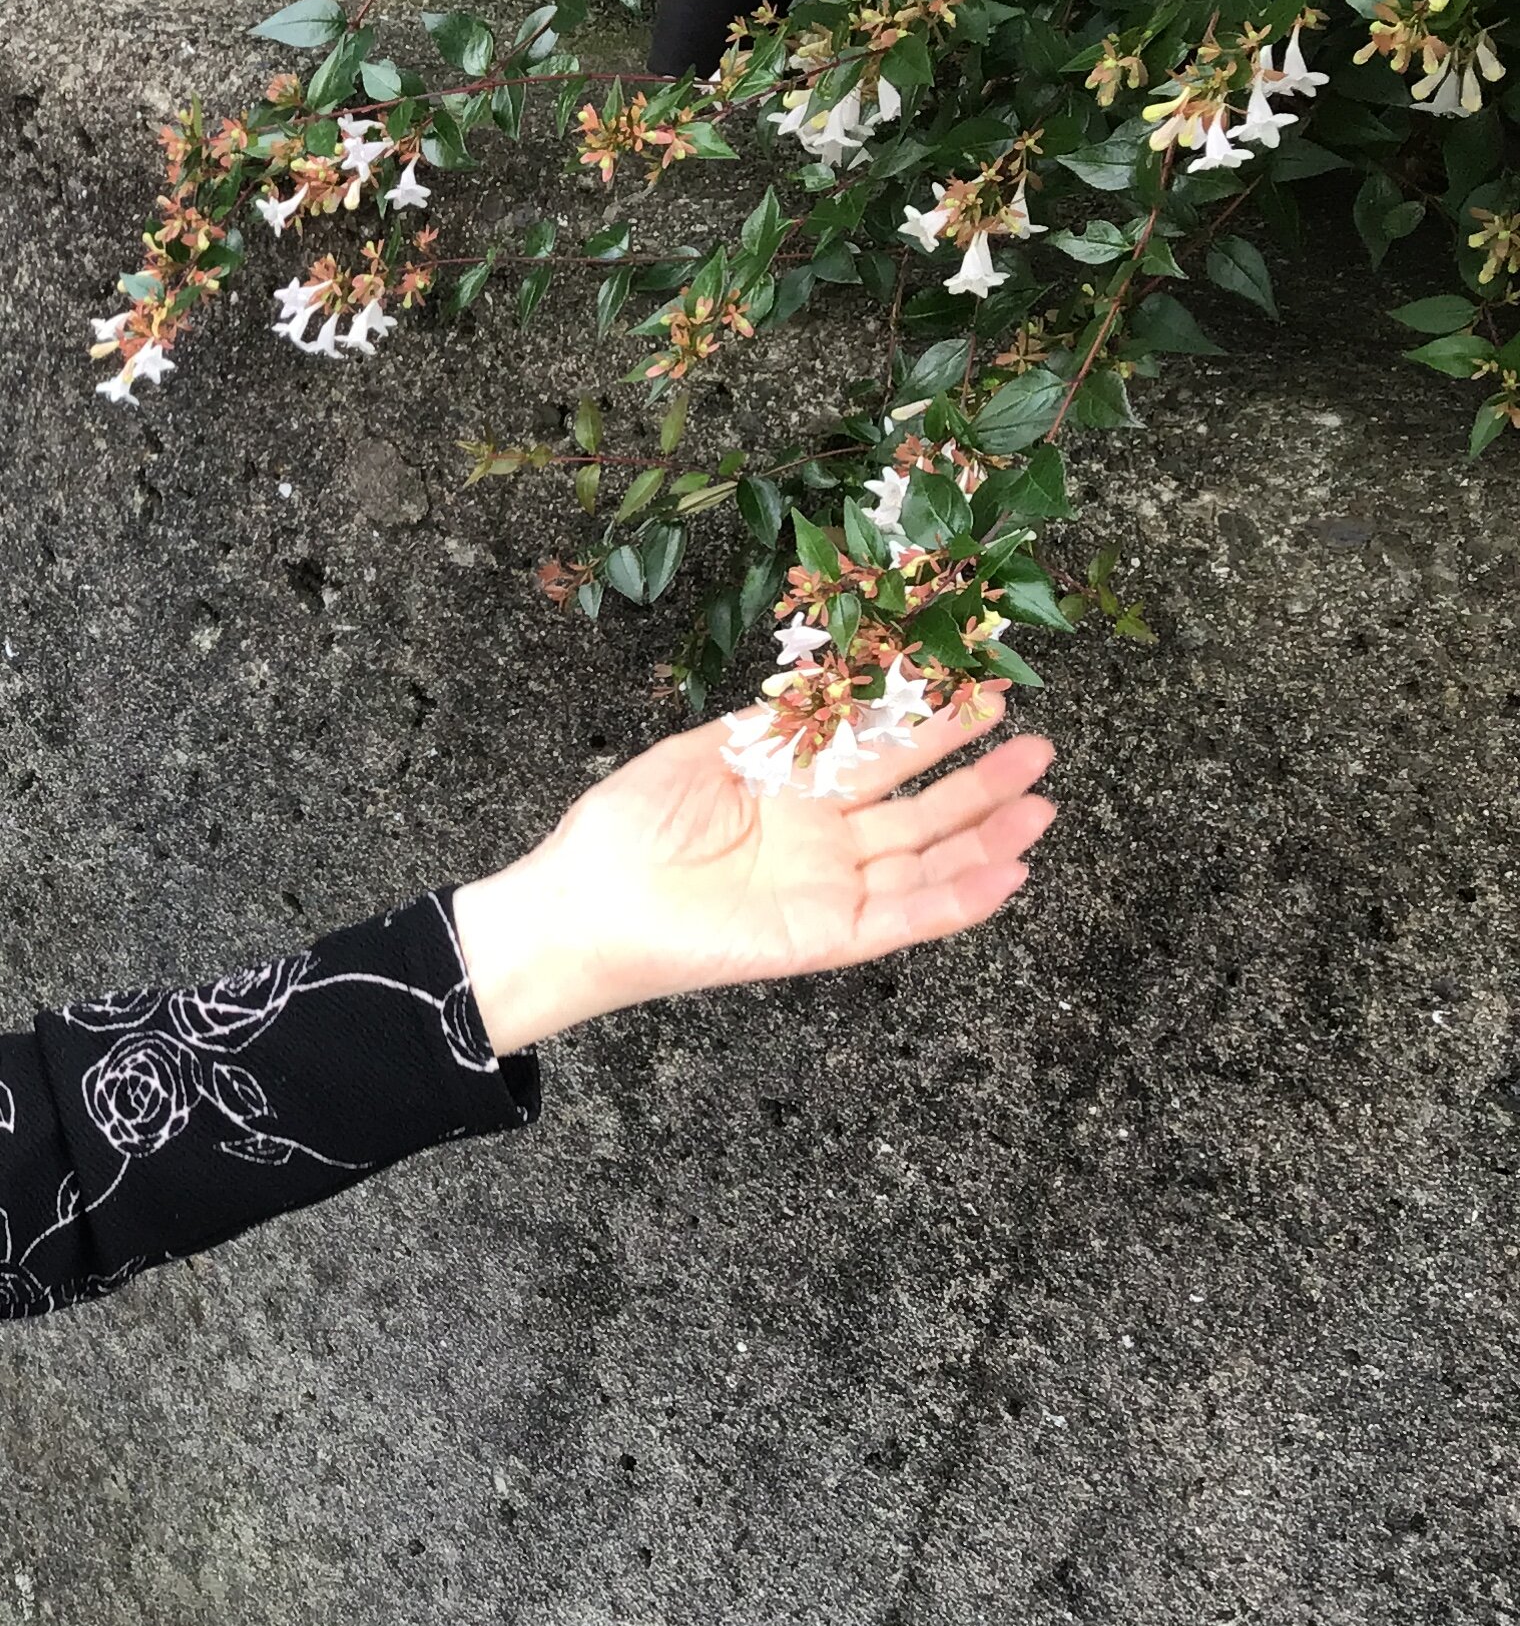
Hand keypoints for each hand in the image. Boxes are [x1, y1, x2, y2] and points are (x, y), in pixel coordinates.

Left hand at [449, 701, 1055, 1052]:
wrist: (585, 899)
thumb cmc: (624, 827)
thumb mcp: (701, 753)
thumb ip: (771, 726)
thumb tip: (826, 688)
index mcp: (791, 794)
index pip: (880, 758)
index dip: (932, 730)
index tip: (984, 695)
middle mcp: (820, 843)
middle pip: (918, 810)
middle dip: (979, 780)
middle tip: (1038, 746)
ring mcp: (826, 890)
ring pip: (925, 865)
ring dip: (985, 839)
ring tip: (1041, 806)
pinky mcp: (823, 937)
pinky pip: (902, 919)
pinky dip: (956, 901)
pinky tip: (1007, 874)